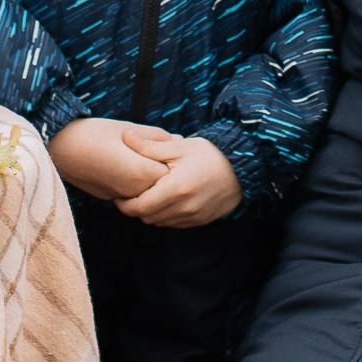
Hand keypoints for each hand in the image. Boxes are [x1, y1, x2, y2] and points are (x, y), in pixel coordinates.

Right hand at [49, 117, 167, 203]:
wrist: (58, 147)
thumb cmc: (93, 133)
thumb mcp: (128, 129)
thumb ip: (156, 138)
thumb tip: (178, 140)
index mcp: (141, 173)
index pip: (174, 173)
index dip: (176, 160)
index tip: (176, 148)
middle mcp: (133, 191)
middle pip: (163, 186)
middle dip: (167, 170)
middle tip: (165, 151)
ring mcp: (120, 197)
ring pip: (149, 192)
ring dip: (153, 179)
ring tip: (147, 156)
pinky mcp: (110, 198)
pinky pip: (134, 194)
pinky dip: (139, 183)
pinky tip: (131, 165)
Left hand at [121, 133, 246, 228]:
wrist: (241, 168)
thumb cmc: (209, 154)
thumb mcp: (178, 147)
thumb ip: (149, 146)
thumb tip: (126, 137)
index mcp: (176, 188)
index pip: (139, 207)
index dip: (124, 203)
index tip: (119, 193)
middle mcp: (184, 207)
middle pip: (146, 218)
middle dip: (135, 208)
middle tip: (132, 193)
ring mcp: (193, 217)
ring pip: (159, 223)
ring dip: (150, 213)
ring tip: (150, 195)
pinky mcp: (199, 221)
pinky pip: (173, 224)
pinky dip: (165, 215)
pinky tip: (166, 200)